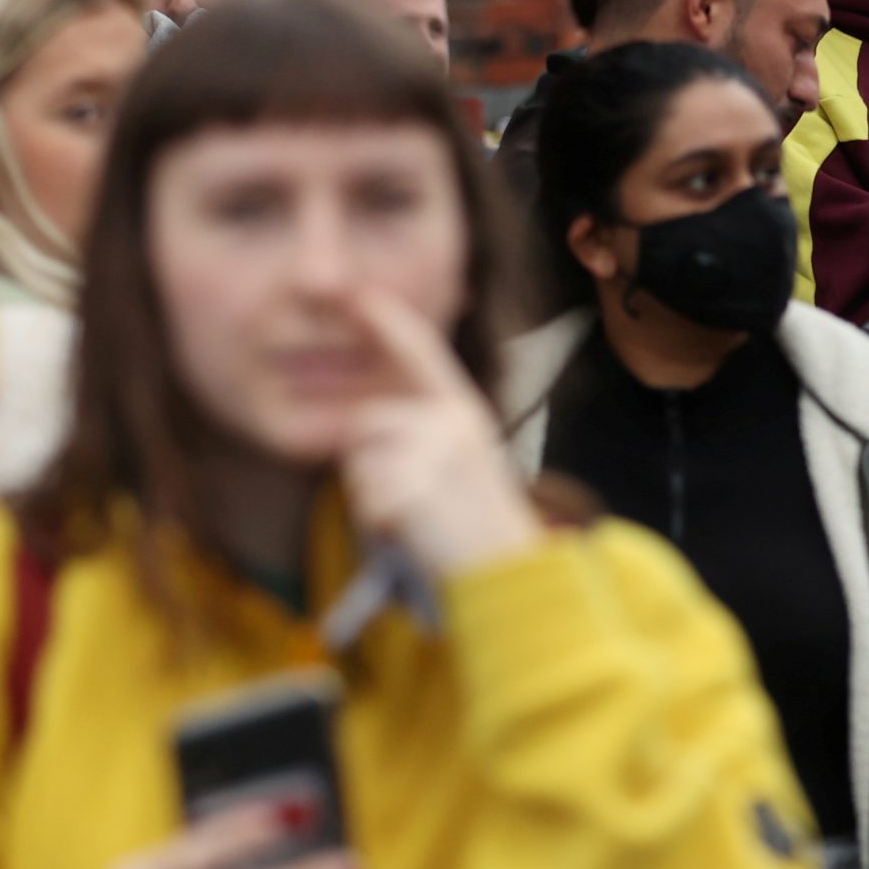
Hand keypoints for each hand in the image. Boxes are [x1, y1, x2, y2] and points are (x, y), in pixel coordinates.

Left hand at [341, 289, 542, 577]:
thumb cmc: (478, 525)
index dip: (388, 320)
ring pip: (359, 464)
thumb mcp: (461, 462)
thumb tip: (368, 423)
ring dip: (372, 497)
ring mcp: (431, 454)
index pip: (422, 351)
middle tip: (409, 501)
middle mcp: (452, 423)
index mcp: (465, 412)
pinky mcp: (410, 489)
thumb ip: (425, 433)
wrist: (509, 575)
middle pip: (366, 423)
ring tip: (415, 519)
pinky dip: (377, 525)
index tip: (358, 293)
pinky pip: (363, 501)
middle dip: (370, 465)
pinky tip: (414, 534)